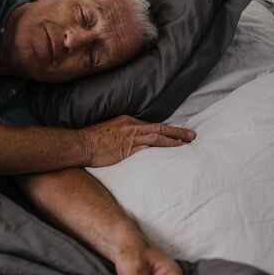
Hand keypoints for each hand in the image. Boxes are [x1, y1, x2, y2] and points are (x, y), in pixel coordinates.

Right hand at [80, 115, 195, 167]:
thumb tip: (125, 142)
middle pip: (159, 128)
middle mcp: (132, 127)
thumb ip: (119, 135)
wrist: (81, 144)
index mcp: (127, 122)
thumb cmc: (90, 140)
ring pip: (158, 136)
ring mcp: (131, 137)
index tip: (176, 134)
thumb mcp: (107, 131)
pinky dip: (163, 148)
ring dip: (174, 140)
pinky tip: (173, 152)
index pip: (151, 125)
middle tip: (192, 136)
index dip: (165, 130)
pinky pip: (150, 148)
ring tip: (188, 144)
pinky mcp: (129, 149)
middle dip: (177, 132)